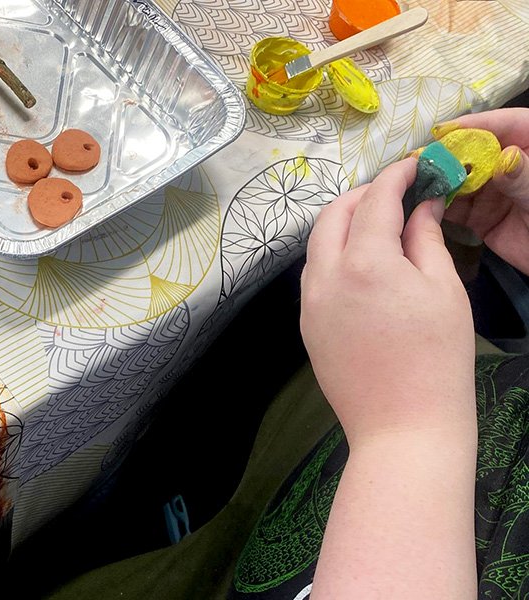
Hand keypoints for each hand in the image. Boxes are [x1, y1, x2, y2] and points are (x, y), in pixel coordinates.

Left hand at [300, 158, 475, 448]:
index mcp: (364, 262)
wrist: (403, 427)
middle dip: (360, 195)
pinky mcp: (306, 324)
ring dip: (341, 224)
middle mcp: (325, 276)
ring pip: (317, 245)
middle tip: (391, 195)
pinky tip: (358, 264)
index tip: (411, 166)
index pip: (374, 201)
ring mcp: (309, 302)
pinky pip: (314, 275)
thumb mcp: (442, 290)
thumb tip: (420, 205)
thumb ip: (425, 238)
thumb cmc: (437, 359)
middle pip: (332, 215)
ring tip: (374, 226)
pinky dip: (332, 256)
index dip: (394, 176)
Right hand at [433, 107, 528, 274]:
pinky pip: (455, 209)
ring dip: (440, 181)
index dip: (476, 124)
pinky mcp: (481, 217)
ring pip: (461, 180)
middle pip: (477, 152)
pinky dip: (437, 206)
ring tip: (416, 180)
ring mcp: (494, 192)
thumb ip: (524, 178)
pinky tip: (422, 203)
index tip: (445, 131)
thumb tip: (504, 157)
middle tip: (422, 158)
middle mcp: (510, 167)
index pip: (508, 124)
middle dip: (450, 154)